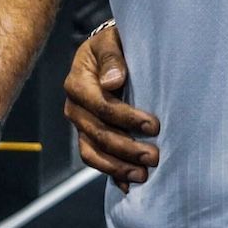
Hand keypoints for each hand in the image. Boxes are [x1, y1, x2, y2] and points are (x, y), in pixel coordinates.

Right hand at [63, 23, 160, 192]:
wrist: (108, 50)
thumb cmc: (114, 42)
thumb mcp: (112, 41)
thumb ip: (113, 58)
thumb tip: (113, 82)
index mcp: (77, 83)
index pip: (101, 107)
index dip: (127, 118)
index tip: (154, 125)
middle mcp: (74, 107)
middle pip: (98, 134)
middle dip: (126, 149)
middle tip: (154, 157)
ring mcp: (79, 124)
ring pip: (93, 152)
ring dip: (117, 167)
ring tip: (143, 176)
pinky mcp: (87, 135)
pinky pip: (95, 158)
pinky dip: (110, 173)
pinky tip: (126, 186)